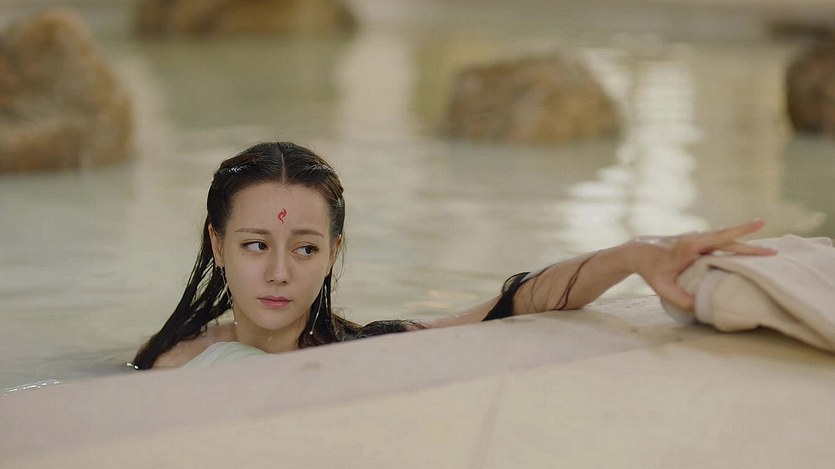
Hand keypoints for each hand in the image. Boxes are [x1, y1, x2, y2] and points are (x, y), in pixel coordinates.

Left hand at [628, 219, 776, 310]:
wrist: (638, 252)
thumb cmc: (650, 269)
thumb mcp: (662, 287)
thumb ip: (679, 298)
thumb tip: (700, 308)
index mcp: (690, 246)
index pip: (720, 237)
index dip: (741, 230)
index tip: (760, 222)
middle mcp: (696, 239)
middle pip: (729, 241)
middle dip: (751, 246)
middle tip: (774, 253)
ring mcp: (697, 239)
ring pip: (725, 242)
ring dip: (744, 246)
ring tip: (765, 253)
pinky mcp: (697, 242)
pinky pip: (719, 244)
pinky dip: (733, 247)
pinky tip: (745, 254)